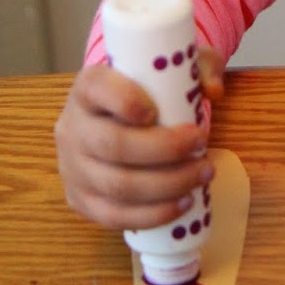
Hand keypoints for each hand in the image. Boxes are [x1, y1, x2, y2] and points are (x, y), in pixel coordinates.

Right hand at [54, 48, 224, 228]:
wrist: (115, 122)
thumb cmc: (147, 94)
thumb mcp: (173, 70)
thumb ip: (198, 68)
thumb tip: (214, 91)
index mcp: (87, 88)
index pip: (97, 88)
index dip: (126, 100)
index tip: (159, 110)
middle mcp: (72, 127)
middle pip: (113, 145)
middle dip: (165, 151)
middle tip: (202, 146)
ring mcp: (71, 167)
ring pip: (117, 185)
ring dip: (168, 185)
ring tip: (202, 175)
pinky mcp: (79, 199)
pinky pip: (112, 216)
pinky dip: (152, 214)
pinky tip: (182, 203)